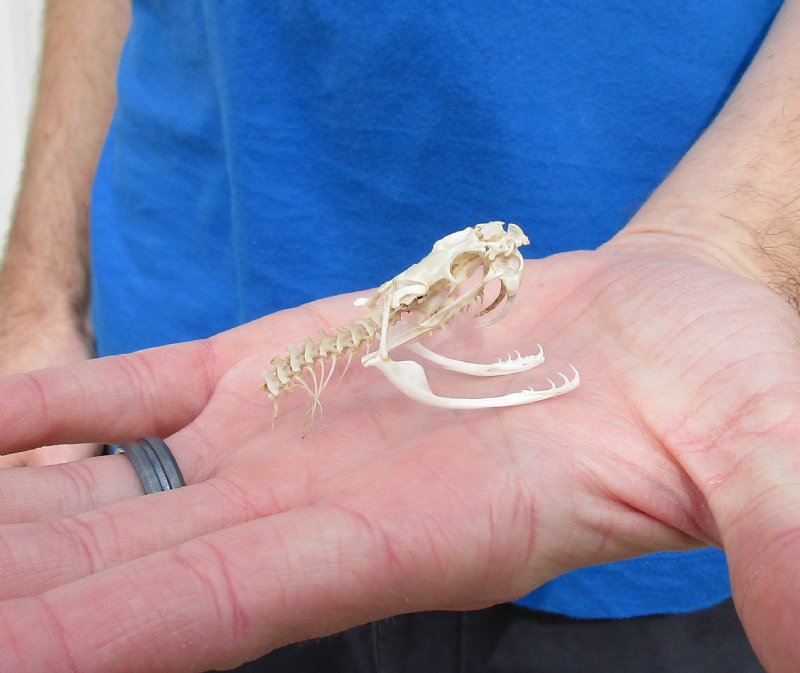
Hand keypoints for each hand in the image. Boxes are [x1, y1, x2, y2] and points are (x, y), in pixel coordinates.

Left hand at [0, 239, 797, 671]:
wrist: (658, 321)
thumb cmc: (717, 379)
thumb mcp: (764, 442)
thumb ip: (780, 529)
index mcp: (418, 535)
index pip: (232, 603)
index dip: (108, 631)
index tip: (3, 646)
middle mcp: (325, 503)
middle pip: (134, 565)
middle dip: (25, 588)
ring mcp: (288, 429)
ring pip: (117, 484)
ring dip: (14, 508)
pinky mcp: (278, 359)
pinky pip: (142, 387)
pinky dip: (57, 401)